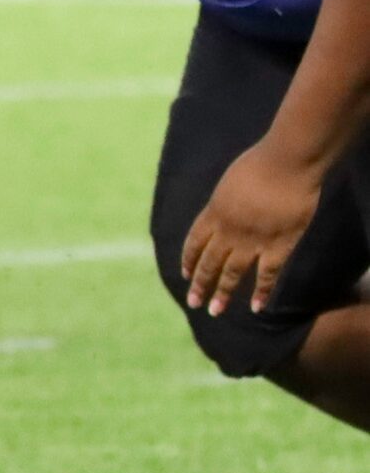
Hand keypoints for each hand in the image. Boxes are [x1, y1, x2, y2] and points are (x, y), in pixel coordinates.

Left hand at [181, 141, 320, 316]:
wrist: (288, 162)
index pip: (195, 242)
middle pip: (209, 262)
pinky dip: (262, 292)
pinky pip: (267, 274)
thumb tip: (225, 212)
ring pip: (233, 273)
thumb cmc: (262, 163)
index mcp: (214, 212)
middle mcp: (228, 231)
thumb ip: (226, 203)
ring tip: (215, 310)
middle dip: (200, 284)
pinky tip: (257, 307)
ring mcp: (252, 241)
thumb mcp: (231, 182)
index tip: (185, 275)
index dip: (189, 259)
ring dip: (223, 293)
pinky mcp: (279, 246)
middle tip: (193, 302)